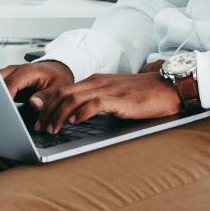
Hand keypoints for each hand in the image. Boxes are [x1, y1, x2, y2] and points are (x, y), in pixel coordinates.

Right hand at [0, 61, 74, 105]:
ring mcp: (11, 74)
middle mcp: (16, 70)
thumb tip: (34, 104)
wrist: (58, 70)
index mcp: (28, 71)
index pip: (10, 84)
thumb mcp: (59, 88)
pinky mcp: (9, 80)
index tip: (4, 110)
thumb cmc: (58, 78)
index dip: (6, 98)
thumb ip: (46, 96)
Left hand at [29, 72, 181, 133]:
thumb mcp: (115, 96)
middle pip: (63, 93)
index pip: (64, 90)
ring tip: (52, 129)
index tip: (40, 120)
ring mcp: (109, 89)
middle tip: (40, 127)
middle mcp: (98, 82)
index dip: (48, 105)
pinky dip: (81, 112)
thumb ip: (97, 102)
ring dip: (59, 114)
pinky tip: (74, 121)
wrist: (169, 87)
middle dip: (47, 111)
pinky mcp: (120, 99)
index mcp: (96, 81)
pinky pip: (94, 103)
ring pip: (74, 98)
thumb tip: (77, 117)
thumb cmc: (144, 94)